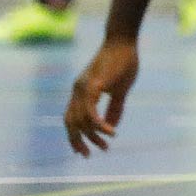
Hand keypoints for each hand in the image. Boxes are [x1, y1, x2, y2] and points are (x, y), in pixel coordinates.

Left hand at [64, 38, 139, 156]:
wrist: (123, 41)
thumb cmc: (123, 62)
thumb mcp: (120, 89)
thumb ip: (115, 108)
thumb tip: (111, 127)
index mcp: (81, 91)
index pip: (71, 119)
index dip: (75, 136)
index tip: (84, 151)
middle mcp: (77, 91)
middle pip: (71, 124)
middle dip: (79, 142)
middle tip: (91, 154)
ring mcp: (83, 88)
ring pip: (81, 121)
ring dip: (92, 136)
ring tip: (106, 145)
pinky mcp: (93, 86)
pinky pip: (91, 112)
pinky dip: (98, 124)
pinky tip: (109, 132)